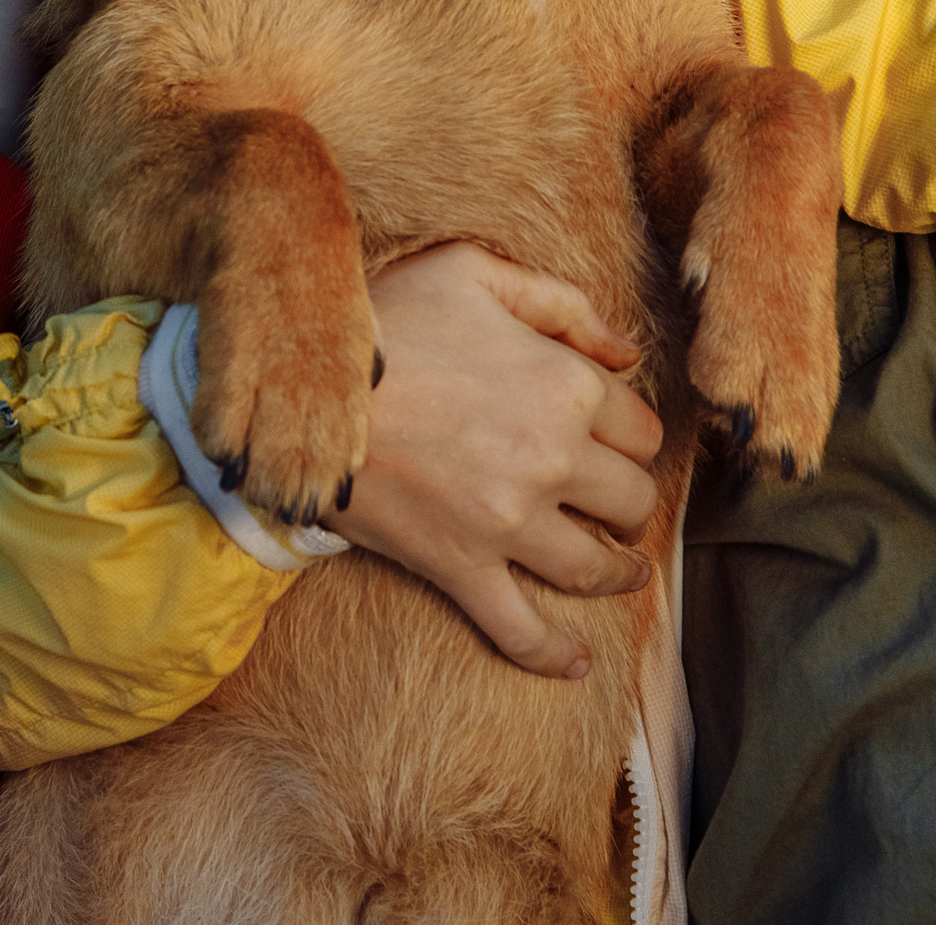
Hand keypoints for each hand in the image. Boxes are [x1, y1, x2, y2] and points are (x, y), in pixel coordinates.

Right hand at [330, 242, 663, 679]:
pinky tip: (576, 663)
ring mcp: (508, 522)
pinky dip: (553, 654)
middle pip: (630, 501)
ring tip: (618, 573)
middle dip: (626, 504)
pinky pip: (521, 629)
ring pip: (593, 569)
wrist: (296, 388)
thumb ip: (561, 303)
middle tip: (612, 507)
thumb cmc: (383, 321)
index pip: (639, 429)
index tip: (614, 444)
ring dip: (616, 574)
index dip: (630, 437)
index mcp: (565, 384)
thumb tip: (627, 352)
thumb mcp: (472, 273)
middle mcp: (552, 458)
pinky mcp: (461, 566)